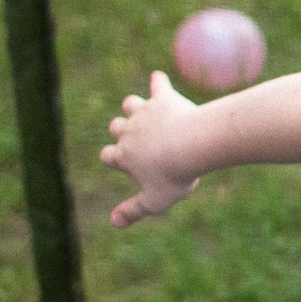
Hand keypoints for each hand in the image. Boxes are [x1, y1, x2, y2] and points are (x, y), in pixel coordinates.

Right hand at [101, 70, 203, 227]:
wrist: (193, 144)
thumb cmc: (175, 174)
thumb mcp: (155, 200)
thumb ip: (133, 211)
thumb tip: (114, 223)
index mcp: (124, 156)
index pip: (107, 156)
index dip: (112, 158)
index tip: (119, 161)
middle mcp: (129, 131)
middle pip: (116, 127)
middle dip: (121, 130)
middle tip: (133, 135)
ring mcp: (145, 113)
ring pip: (130, 104)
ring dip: (134, 106)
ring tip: (143, 110)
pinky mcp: (163, 99)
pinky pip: (158, 85)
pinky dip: (159, 82)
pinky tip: (160, 78)